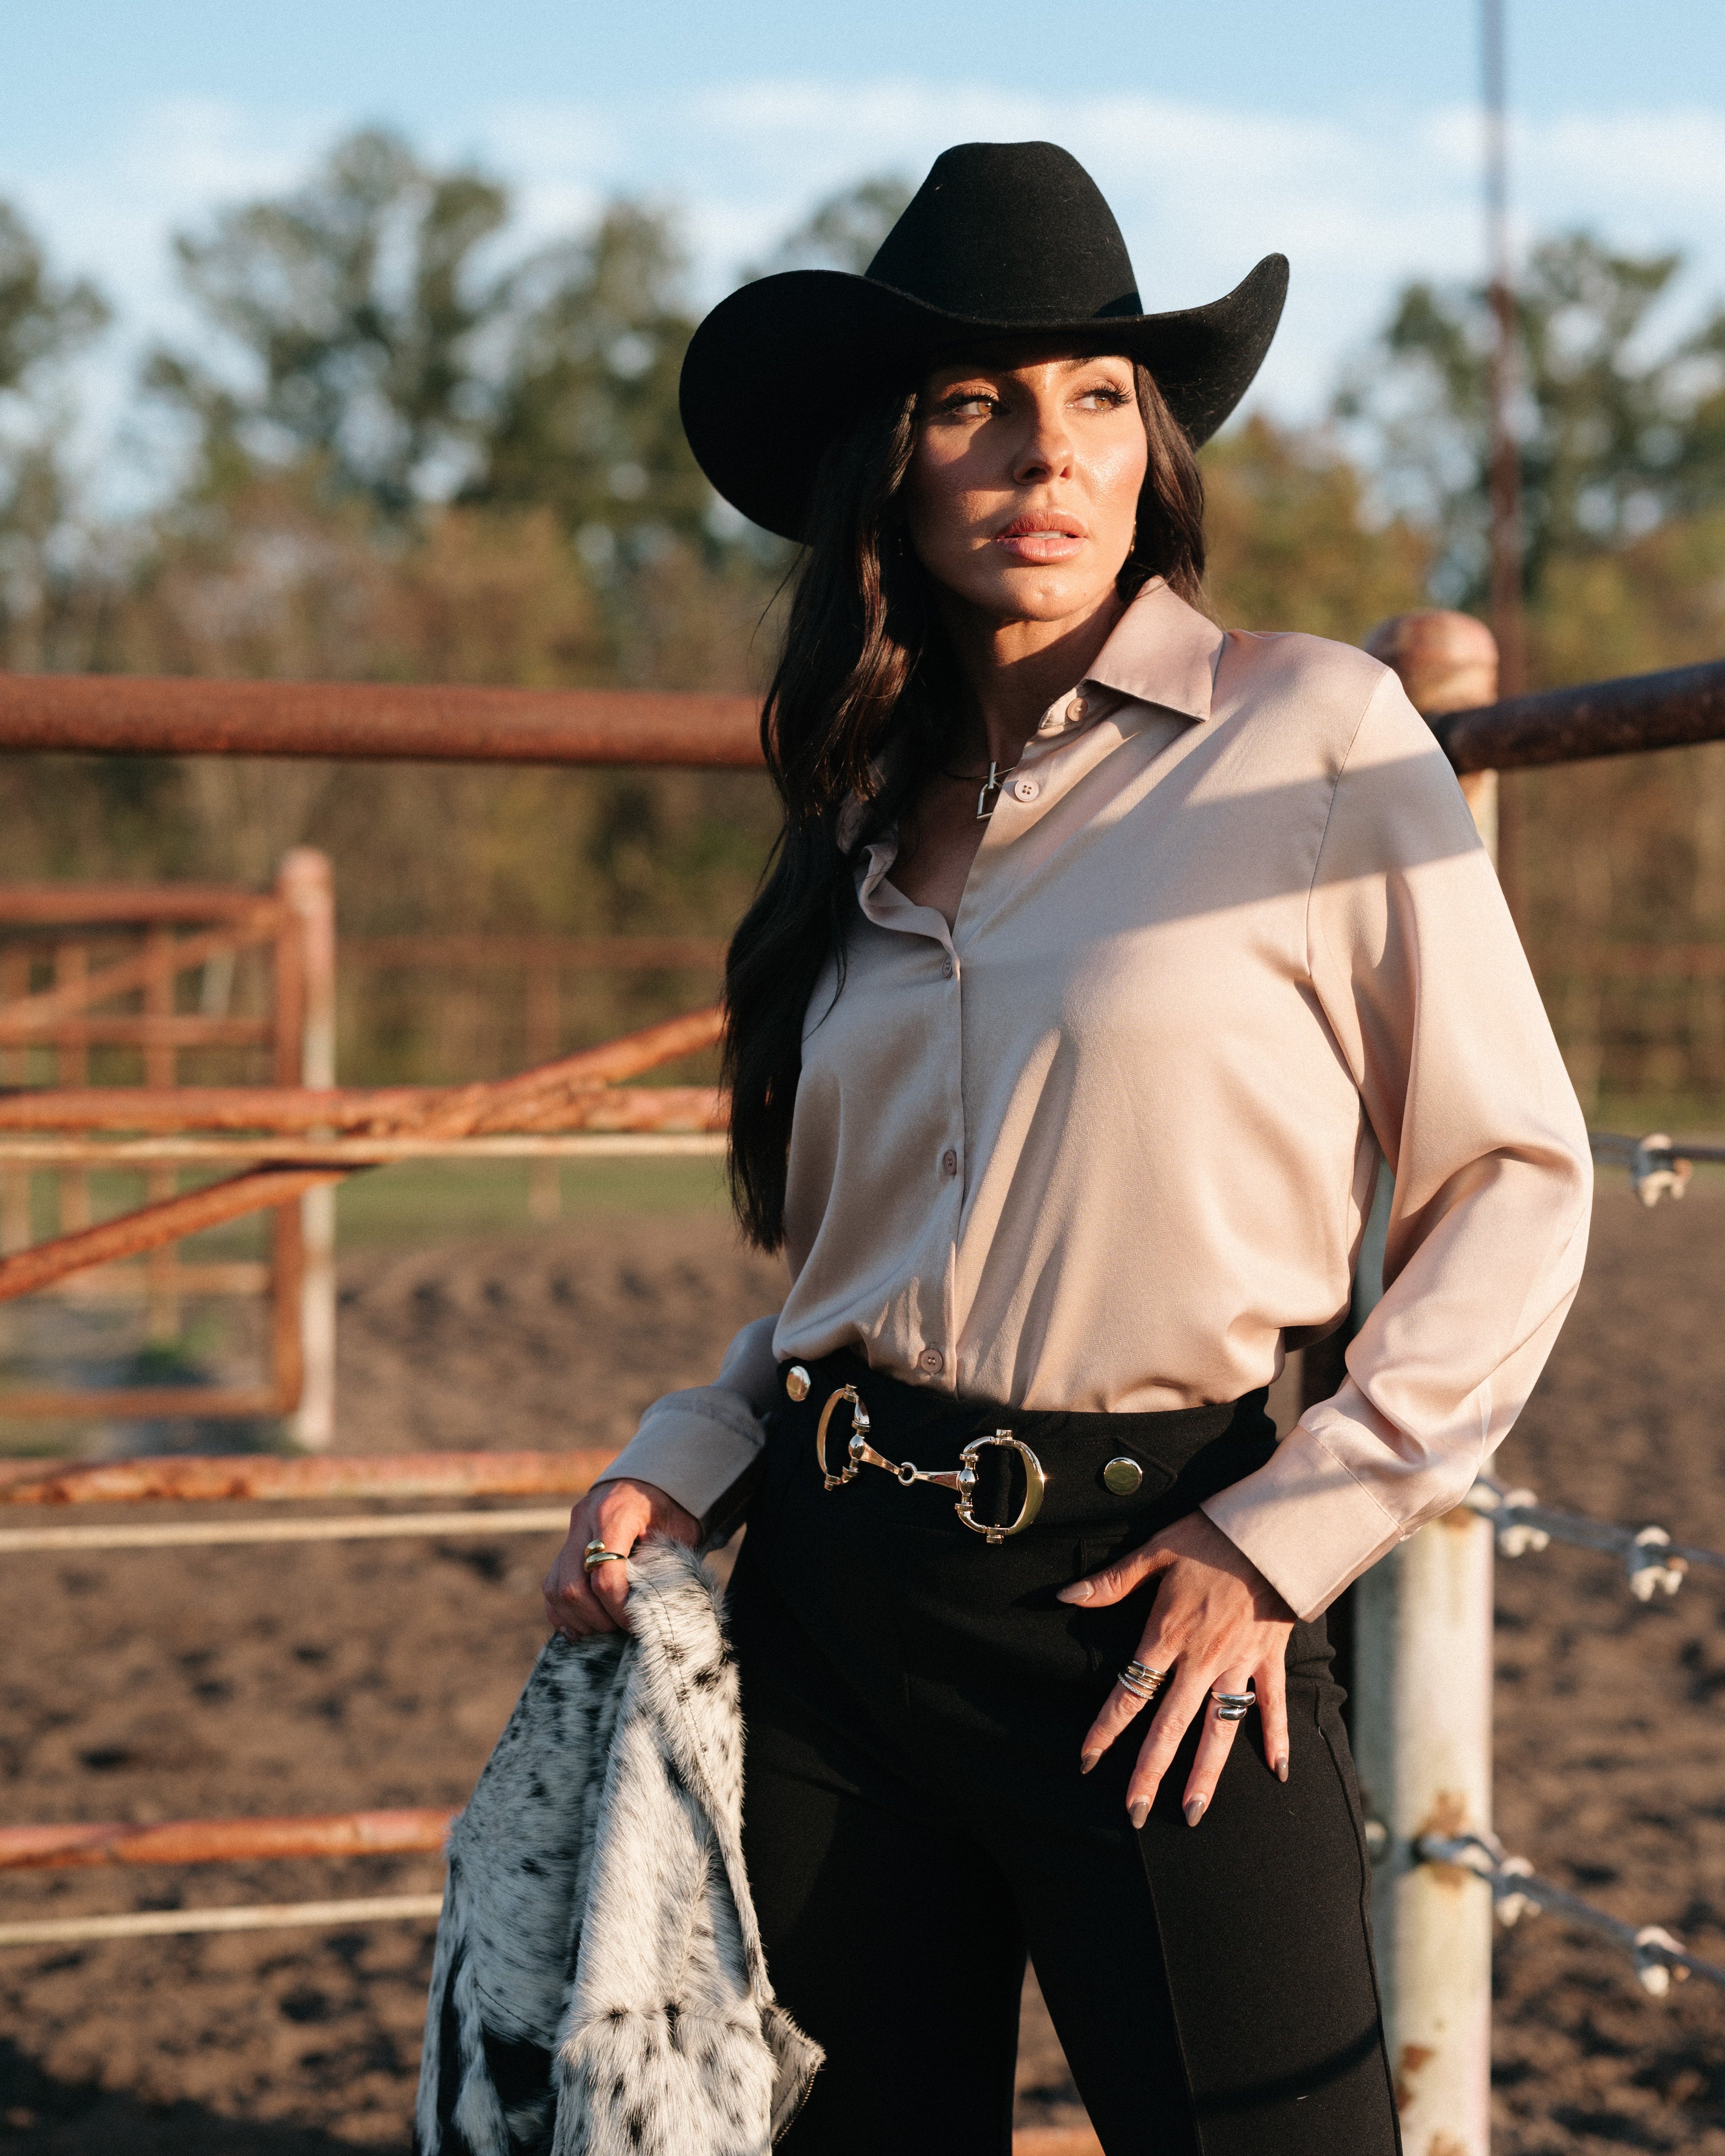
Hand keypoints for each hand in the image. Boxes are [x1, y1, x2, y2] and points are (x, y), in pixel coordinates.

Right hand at [542, 1478, 699, 1638]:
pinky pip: (550, 1585)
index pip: (605, 1575)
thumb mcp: (678, 1529)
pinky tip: (580, 1627)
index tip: (635, 1623)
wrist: (651, 1476)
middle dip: (595, 1617)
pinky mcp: (565, 1543)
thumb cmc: (671, 1506)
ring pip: (555, 1587)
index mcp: (616, 1514)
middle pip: (572, 1585)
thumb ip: (665, 1564)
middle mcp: (585, 1519)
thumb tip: (652, 1609)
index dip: (618, 1608)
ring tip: (603, 1628)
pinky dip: (561, 1611)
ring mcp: (571, 1530)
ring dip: (577, 1617)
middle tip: (618, 1627)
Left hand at [1057, 1510, 1293, 1828]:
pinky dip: (1278, 1738)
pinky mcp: (1270, 1658)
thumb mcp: (1155, 1550)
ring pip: (1219, 1729)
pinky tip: (1279, 1773)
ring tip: (1193, 1813)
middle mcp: (1201, 1659)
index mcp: (1167, 1634)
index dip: (1106, 1729)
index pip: (1130, 1693)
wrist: (1274, 1528)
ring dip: (1206, 1773)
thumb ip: (1112, 1582)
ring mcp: (1239, 1663)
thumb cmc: (1209, 1535)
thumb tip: (1065, 1597)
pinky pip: (1274, 1706)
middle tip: (1135, 1813)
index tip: (1088, 1761)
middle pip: (1170, 1726)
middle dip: (1150, 1772)